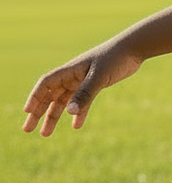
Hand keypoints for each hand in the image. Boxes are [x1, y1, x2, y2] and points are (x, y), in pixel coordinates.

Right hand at [23, 43, 141, 135]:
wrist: (133, 48)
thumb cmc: (115, 58)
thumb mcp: (98, 77)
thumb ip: (84, 94)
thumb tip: (69, 112)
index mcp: (70, 71)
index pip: (45, 85)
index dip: (35, 98)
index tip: (27, 112)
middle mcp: (73, 76)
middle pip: (50, 96)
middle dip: (38, 113)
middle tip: (28, 129)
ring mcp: (83, 80)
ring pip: (64, 101)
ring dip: (54, 116)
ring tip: (46, 134)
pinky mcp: (95, 84)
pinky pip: (82, 101)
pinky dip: (78, 113)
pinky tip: (76, 126)